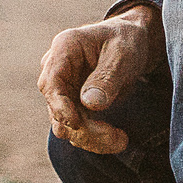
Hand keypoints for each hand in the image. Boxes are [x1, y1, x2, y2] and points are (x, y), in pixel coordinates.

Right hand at [38, 5, 157, 153]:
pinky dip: (95, 139)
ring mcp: (63, 89)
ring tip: (121, 140)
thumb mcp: (122, 54)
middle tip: (118, 139)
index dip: (60, 107)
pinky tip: (118, 139)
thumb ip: (106, 78)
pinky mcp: (73, 104)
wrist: (131, 42)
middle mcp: (56, 70)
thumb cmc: (125, 41)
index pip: (51, 83)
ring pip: (65, 125)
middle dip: (84, 129)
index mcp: (64, 49)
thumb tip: (89, 104)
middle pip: (56, 109)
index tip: (78, 123)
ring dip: (91, 139)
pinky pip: (76, 129)